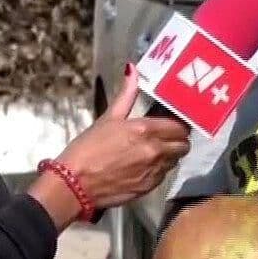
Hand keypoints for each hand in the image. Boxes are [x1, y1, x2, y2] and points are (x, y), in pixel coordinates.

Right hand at [55, 65, 189, 208]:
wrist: (74, 184)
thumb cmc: (88, 148)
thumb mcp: (108, 118)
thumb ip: (126, 95)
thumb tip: (133, 70)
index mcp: (146, 130)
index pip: (179, 127)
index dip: (178, 124)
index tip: (170, 122)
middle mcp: (155, 151)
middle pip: (183, 145)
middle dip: (177, 140)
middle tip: (166, 136)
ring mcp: (154, 172)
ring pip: (175, 161)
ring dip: (169, 155)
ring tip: (154, 151)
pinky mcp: (149, 189)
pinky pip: (163, 176)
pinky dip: (159, 170)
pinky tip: (143, 166)